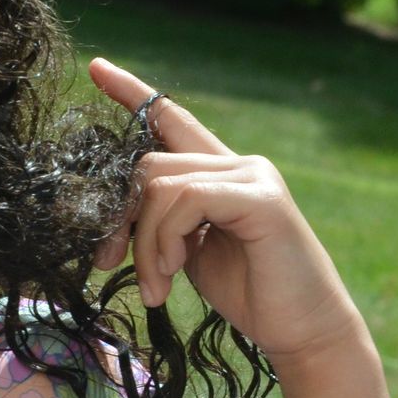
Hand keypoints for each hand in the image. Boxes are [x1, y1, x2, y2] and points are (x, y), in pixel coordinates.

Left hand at [86, 58, 369, 366]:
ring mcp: (252, 175)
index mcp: (218, 173)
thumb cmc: (249, 293)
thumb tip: (116, 214)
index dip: (131, 92)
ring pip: (159, 183)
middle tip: (109, 265)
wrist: (302, 330)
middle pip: (146, 162)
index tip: (94, 67)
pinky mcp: (261, 198)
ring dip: (144, 242)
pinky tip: (172, 271)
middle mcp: (237, 163)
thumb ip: (162, 220)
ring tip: (154, 285)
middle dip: (117, 218)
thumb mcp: (189, 251)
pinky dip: (165, 239)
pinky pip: (185, 199)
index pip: (170, 119)